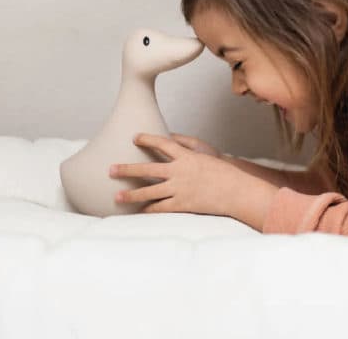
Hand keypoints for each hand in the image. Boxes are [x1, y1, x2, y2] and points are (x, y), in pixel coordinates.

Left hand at [109, 133, 247, 216]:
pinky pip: (161, 208)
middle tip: (111, 169)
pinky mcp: (182, 205)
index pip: (162, 144)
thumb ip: (186, 146)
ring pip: (149, 192)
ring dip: (131, 194)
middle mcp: (179, 172)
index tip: (135, 137)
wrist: (236, 190)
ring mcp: (180, 189)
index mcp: (186, 156)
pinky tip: (138, 211)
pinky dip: (148, 210)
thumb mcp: (205, 153)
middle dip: (127, 169)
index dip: (147, 139)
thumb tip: (169, 139)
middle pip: (147, 170)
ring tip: (116, 196)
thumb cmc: (223, 171)